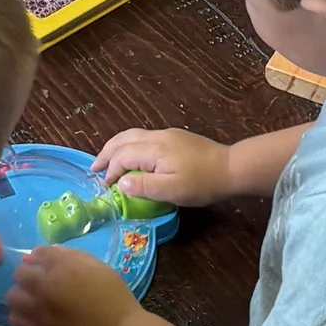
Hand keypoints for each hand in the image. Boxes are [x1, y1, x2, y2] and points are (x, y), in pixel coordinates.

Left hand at [5, 242, 137, 325]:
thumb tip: (51, 252)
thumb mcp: (99, 268)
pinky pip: (15, 322)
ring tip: (30, 300)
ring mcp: (39, 312)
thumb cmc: (114, 297)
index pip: (39, 253)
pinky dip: (19, 317)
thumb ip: (73, 256)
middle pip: (20, 273)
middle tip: (36, 280)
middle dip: (27, 273)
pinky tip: (29, 317)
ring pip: (12, 298)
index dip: (40, 256)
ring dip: (19, 295)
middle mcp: (46, 287)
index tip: (43, 262)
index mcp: (63, 268)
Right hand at [93, 127, 232, 208]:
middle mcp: (157, 136)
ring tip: (107, 161)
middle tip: (94, 168)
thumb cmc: (202, 182)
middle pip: (123, 139)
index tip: (106, 187)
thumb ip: (144, 186)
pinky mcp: (175, 138)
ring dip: (117, 148)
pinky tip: (132, 158)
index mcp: (154, 149)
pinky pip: (144, 138)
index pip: (122, 156)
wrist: (231, 168)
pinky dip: (130, 146)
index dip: (111, 172)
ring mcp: (167, 135)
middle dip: (106, 152)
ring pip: (133, 135)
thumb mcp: (172, 191)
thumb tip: (120, 183)